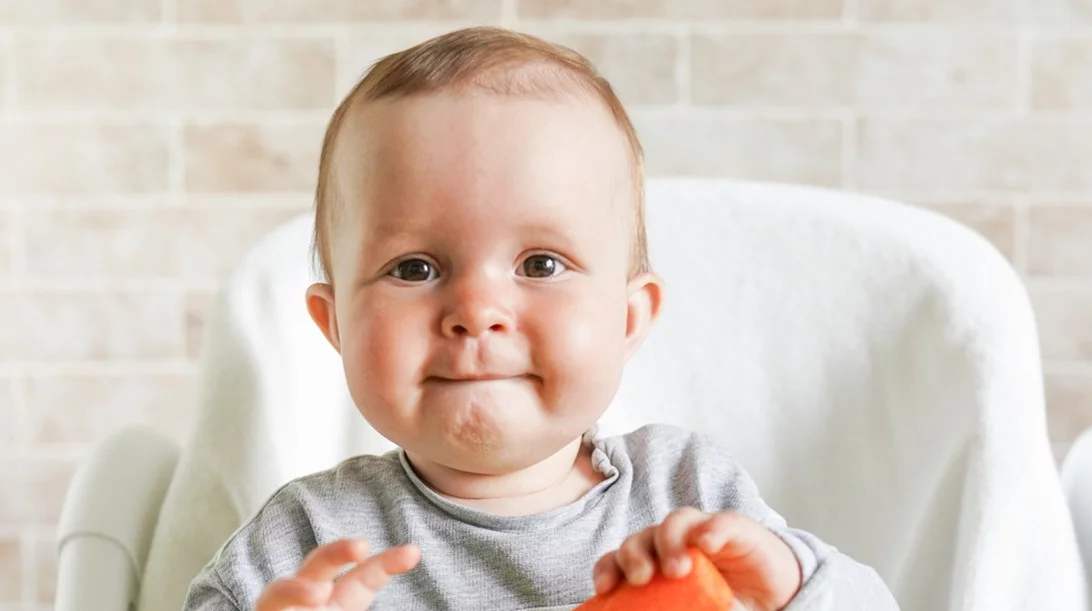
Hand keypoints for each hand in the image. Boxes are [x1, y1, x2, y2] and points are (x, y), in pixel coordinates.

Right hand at [255, 539, 419, 610]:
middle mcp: (307, 599)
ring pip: (278, 590)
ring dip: (296, 589)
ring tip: (320, 595)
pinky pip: (267, 609)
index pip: (363, 577)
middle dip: (337, 552)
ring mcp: (281, 609)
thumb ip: (365, 590)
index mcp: (338, 600)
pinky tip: (298, 610)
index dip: (386, 563)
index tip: (413, 552)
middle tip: (362, 546)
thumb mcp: (352, 606)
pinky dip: (283, 606)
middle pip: (318, 566)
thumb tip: (412, 594)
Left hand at [593, 507, 800, 610]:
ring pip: (676, 520)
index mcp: (655, 562)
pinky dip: (711, 530)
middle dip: (634, 553)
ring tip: (676, 569)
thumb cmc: (723, 602)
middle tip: (641, 577)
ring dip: (670, 540)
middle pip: (643, 536)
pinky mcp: (734, 528)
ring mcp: (702, 531)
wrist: (772, 597)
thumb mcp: (692, 610)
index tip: (604, 589)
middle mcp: (674, 542)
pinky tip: (706, 544)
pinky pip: (720, 522)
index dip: (608, 568)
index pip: (621, 558)